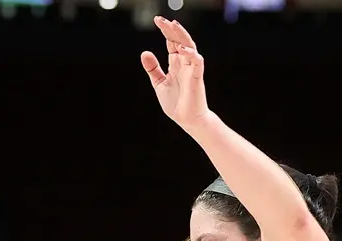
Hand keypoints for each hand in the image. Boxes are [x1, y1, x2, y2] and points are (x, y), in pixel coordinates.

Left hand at [141, 17, 210, 132]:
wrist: (186, 119)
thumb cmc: (175, 102)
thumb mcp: (159, 83)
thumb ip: (153, 69)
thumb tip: (144, 52)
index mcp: (175, 63)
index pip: (171, 41)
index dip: (166, 31)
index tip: (157, 20)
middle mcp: (184, 63)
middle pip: (180, 40)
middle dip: (171, 29)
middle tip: (161, 20)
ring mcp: (191, 69)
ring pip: (189, 46)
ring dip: (182, 35)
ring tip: (173, 25)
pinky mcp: (196, 77)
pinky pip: (197, 61)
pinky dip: (190, 54)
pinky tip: (181, 48)